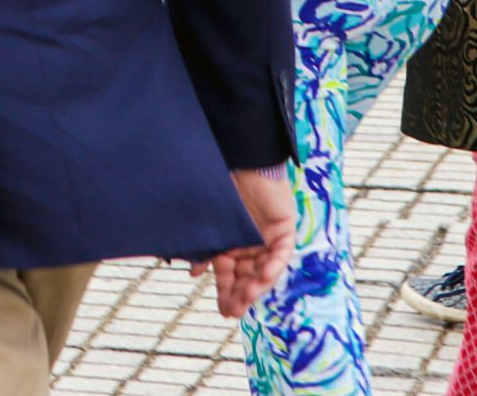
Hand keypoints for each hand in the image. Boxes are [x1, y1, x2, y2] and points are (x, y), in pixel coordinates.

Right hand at [202, 167, 296, 318]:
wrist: (242, 162)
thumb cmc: (222, 189)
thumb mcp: (211, 225)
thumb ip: (205, 250)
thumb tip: (193, 273)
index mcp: (232, 245)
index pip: (230, 276)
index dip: (227, 293)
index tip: (223, 312)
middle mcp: (251, 246)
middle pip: (248, 278)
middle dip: (241, 296)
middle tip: (234, 312)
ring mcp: (268, 240)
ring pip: (265, 270)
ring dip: (256, 285)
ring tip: (246, 298)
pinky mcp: (284, 230)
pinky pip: (281, 254)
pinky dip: (273, 266)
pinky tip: (263, 277)